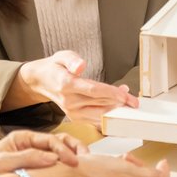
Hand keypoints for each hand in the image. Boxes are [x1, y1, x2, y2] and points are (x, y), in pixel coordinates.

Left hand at [0, 130, 84, 176]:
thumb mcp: (4, 163)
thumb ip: (28, 158)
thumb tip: (52, 158)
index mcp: (22, 138)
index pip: (50, 141)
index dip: (64, 151)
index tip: (74, 162)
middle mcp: (27, 145)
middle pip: (56, 145)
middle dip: (71, 152)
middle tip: (83, 163)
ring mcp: (29, 157)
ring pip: (54, 156)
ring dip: (67, 161)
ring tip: (81, 169)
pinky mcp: (29, 170)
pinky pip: (47, 167)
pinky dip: (59, 170)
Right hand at [19, 50, 139, 125]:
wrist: (42, 82)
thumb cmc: (55, 68)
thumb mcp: (62, 56)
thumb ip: (72, 60)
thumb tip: (80, 66)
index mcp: (66, 85)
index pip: (93, 91)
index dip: (111, 93)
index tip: (125, 94)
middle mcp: (69, 101)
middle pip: (99, 104)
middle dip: (119, 103)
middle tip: (134, 101)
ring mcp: (72, 112)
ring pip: (99, 115)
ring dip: (116, 111)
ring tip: (129, 103)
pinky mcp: (76, 118)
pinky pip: (96, 120)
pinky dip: (109, 115)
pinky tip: (118, 107)